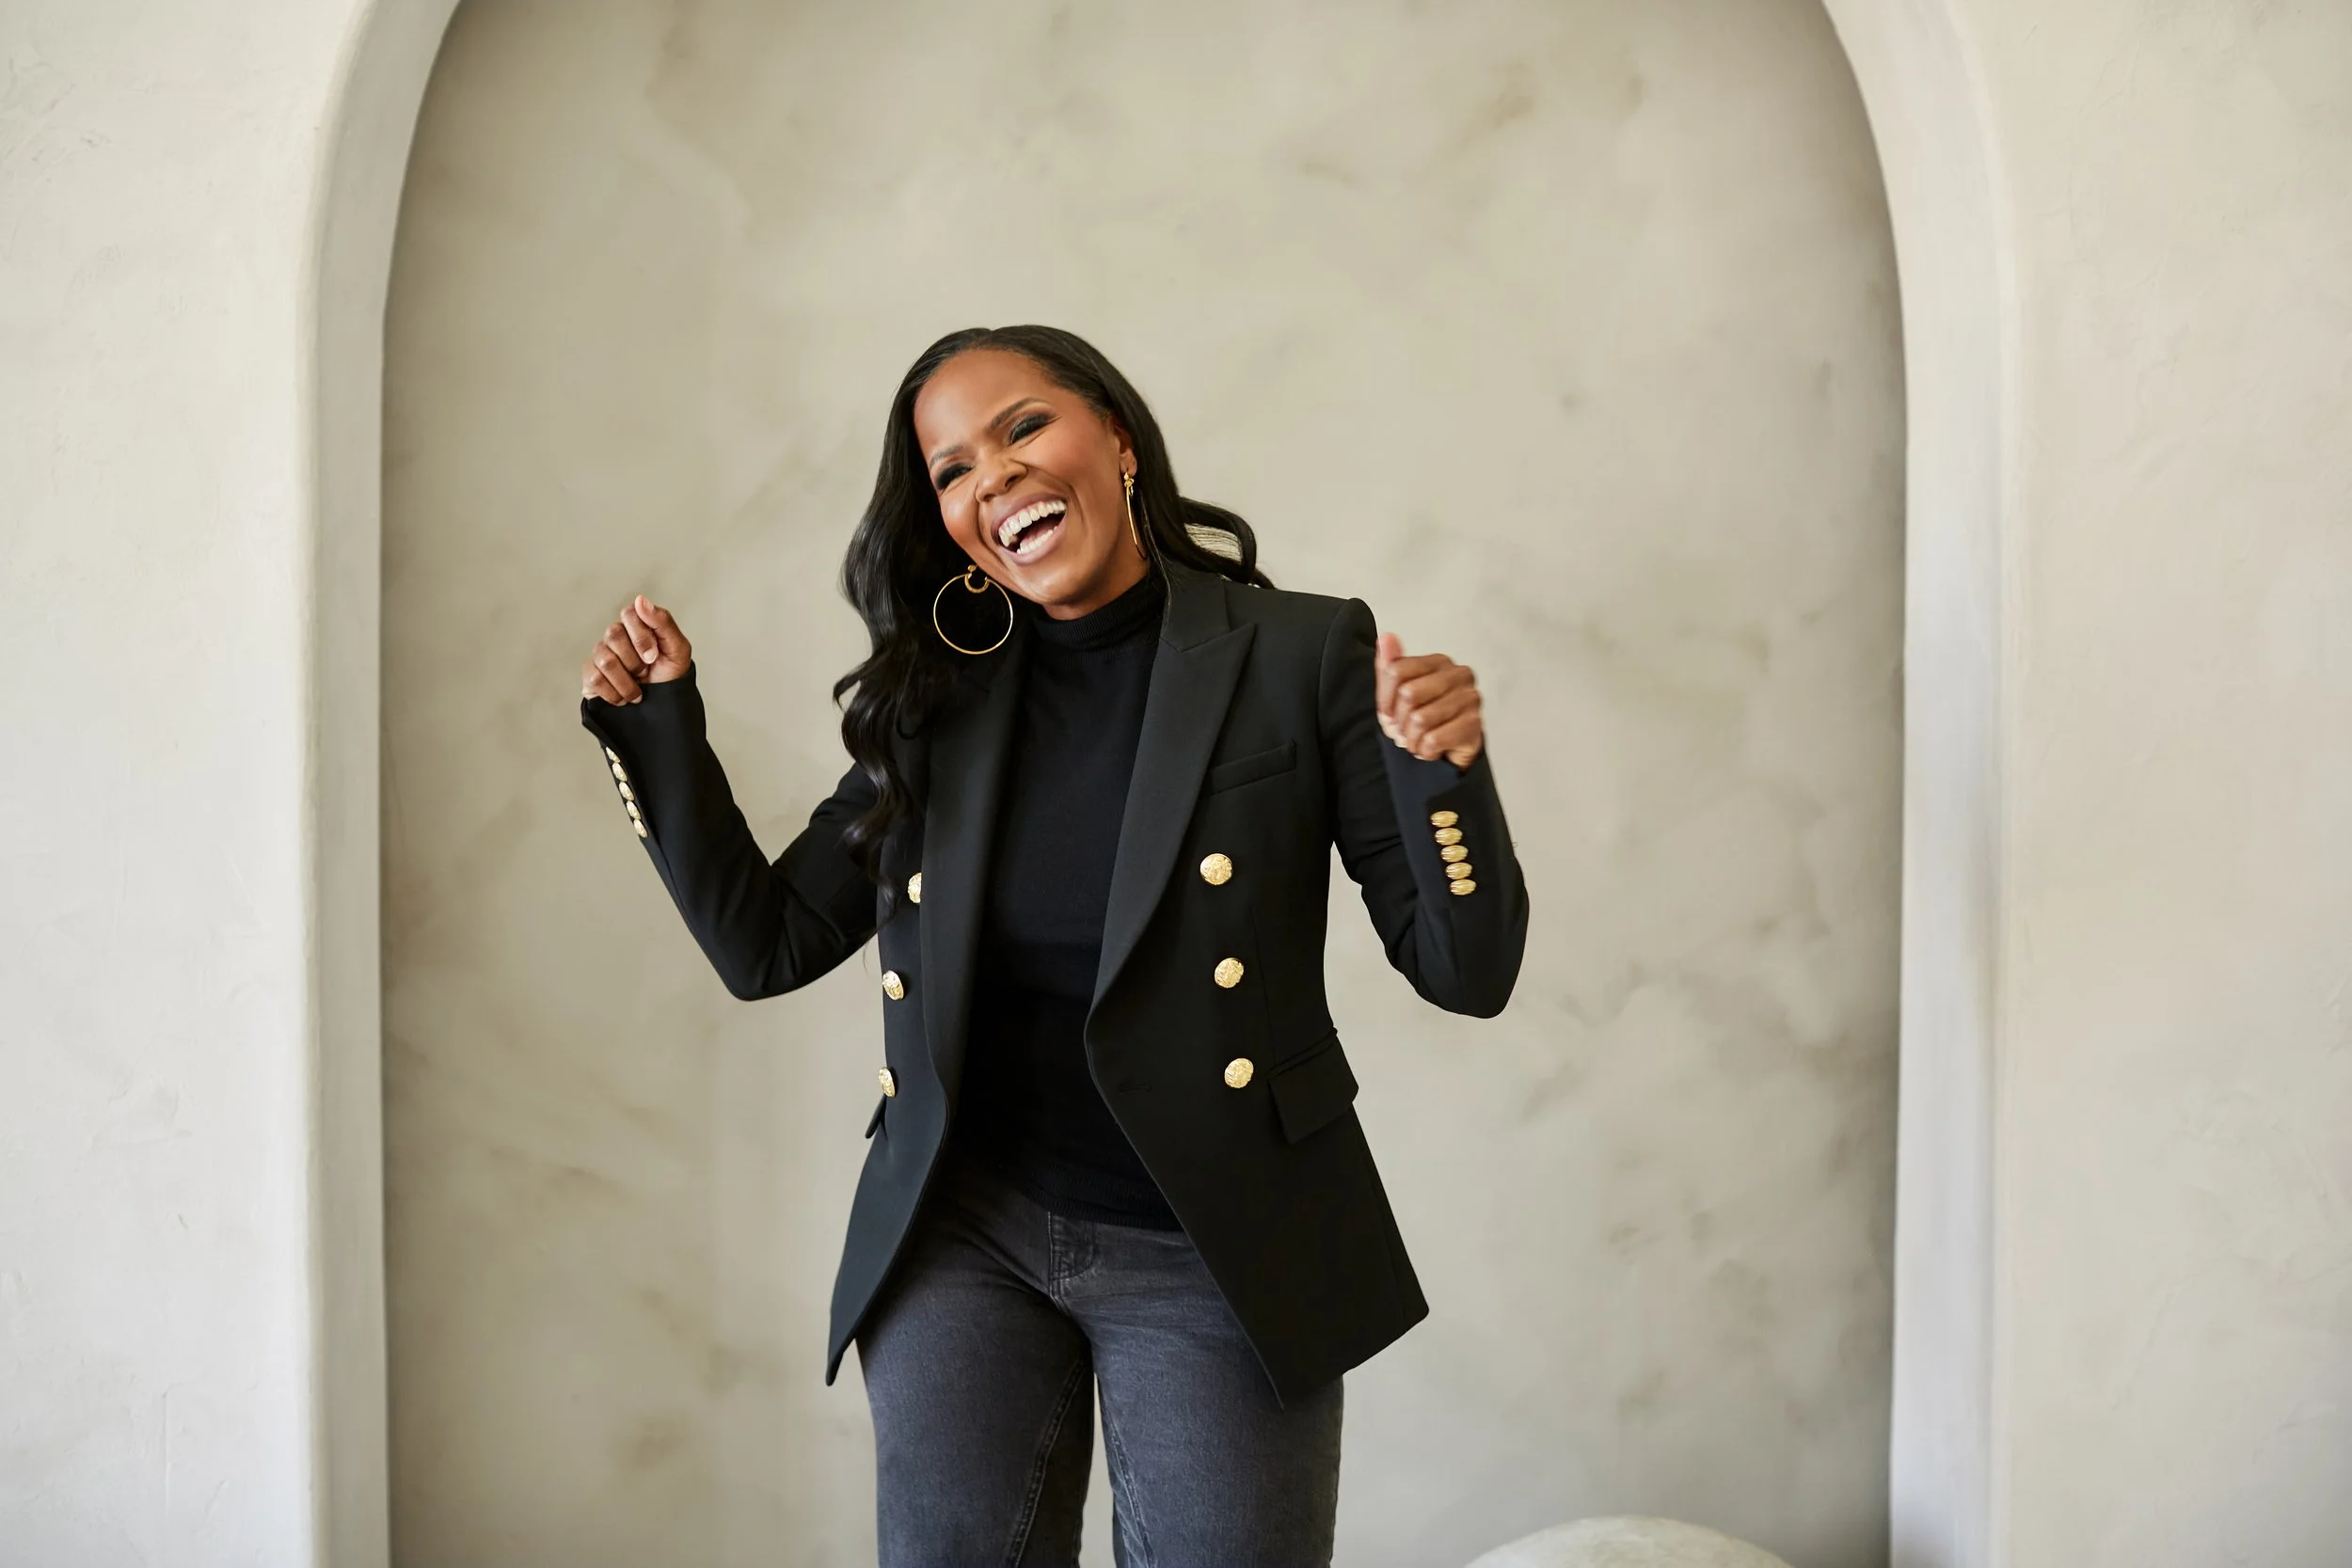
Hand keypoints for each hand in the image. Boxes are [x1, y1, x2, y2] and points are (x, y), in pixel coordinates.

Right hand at [581, 593, 692, 703]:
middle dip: (635, 661)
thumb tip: (640, 600)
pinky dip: (615, 694)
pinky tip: (623, 697)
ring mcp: (601, 653)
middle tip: (646, 671)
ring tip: (637, 689)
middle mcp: (616, 635)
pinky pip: (595, 679)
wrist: (661, 705)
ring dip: (628, 683)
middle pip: (614, 634)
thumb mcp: (678, 649)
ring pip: (606, 661)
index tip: (653, 656)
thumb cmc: (669, 674)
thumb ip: (663, 622)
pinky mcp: (590, 673)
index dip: (641, 637)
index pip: (629, 613)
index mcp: (637, 624)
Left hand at [1375, 631, 1483, 768]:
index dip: (1385, 699)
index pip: (1395, 670)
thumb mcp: (1395, 695)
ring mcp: (1470, 698)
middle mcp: (1458, 674)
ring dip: (1411, 739)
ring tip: (1418, 740)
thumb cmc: (1422, 719)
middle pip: (1407, 693)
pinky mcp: (1475, 724)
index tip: (1390, 713)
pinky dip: (1425, 750)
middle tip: (1406, 729)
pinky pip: (1434, 739)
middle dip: (1399, 720)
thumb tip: (1385, 636)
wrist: (1447, 752)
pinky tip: (1431, 749)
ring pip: (1420, 719)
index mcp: (1438, 662)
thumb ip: (1389, 666)